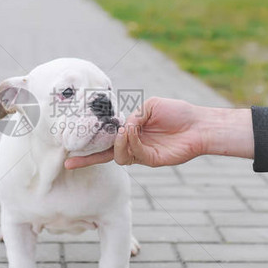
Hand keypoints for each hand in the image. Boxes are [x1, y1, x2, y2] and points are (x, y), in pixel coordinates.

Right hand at [65, 97, 206, 168]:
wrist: (198, 124)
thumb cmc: (177, 113)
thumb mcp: (150, 107)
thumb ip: (133, 116)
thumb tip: (123, 127)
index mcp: (130, 133)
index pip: (105, 143)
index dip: (87, 150)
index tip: (68, 155)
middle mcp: (133, 146)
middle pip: (105, 155)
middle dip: (88, 158)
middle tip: (74, 156)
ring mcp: (142, 155)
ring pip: (118, 155)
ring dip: (118, 141)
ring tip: (125, 129)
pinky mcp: (152, 161)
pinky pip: (134, 153)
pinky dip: (131, 141)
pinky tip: (135, 130)